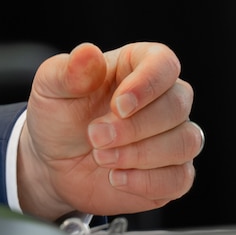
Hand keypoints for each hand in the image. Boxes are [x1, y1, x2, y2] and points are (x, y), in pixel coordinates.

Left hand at [15, 41, 200, 219]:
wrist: (54, 163)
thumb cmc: (59, 116)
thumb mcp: (50, 88)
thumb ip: (68, 72)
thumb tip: (88, 53)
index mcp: (138, 65)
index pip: (164, 64)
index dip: (147, 85)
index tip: (117, 106)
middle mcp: (164, 98)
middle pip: (177, 106)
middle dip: (134, 127)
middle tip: (95, 136)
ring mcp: (173, 136)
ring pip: (185, 142)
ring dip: (141, 155)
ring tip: (101, 157)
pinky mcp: (173, 173)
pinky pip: (180, 178)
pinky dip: (147, 181)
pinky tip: (116, 178)